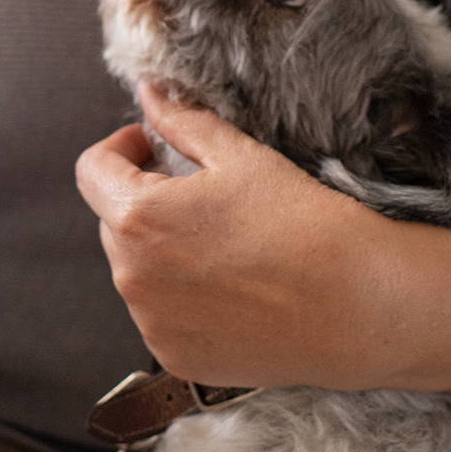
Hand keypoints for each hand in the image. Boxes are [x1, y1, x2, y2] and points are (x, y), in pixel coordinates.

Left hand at [75, 85, 450, 391]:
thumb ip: (182, 122)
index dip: (120, 148)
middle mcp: (130, 276)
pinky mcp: (175, 357)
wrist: (359, 306)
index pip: (92, 170)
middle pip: (113, 221)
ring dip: (161, 252)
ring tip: (225, 246)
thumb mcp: (241, 157)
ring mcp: (150, 323)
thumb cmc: (304, 224)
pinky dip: (182, 299)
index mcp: (136, 216)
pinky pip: (160, 316)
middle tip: (203, 196)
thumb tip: (149, 94)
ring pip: (136, 271)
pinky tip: (233, 289)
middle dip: (145, 200)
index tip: (152, 146)